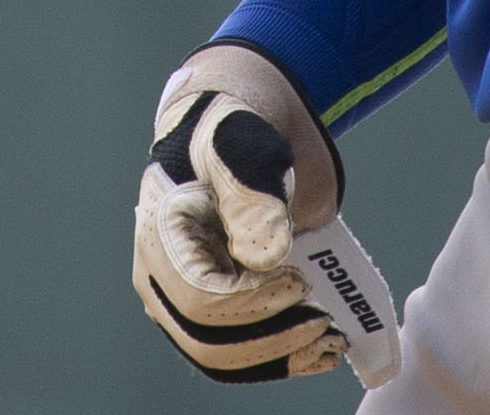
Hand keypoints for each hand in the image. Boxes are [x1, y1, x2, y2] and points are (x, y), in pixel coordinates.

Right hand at [131, 48, 348, 383]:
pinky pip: (239, 352)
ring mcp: (189, 300)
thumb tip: (266, 257)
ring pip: (223, 357)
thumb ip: (252, 194)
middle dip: (269, 338)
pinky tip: (320, 351)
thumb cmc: (234, 132)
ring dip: (277, 357)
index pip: (198, 298)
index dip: (250, 303)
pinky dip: (279, 359)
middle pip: (208, 340)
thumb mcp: (242, 144)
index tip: (298, 282)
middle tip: (322, 321)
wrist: (240, 134)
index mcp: (160, 237)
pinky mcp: (220, 310)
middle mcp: (166, 279)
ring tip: (329, 342)